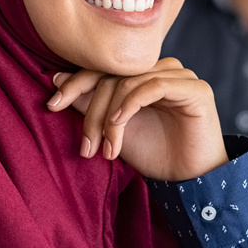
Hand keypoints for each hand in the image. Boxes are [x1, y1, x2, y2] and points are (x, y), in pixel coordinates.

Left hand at [47, 59, 228, 180]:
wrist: (189, 180)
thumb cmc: (154, 154)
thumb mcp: (112, 129)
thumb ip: (90, 104)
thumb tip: (57, 80)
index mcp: (142, 74)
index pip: (103, 67)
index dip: (75, 82)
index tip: (52, 105)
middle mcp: (161, 69)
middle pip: (112, 75)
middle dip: (92, 112)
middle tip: (86, 147)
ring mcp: (180, 76)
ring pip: (129, 82)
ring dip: (110, 118)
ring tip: (107, 149)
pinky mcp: (195, 89)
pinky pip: (154, 86)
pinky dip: (131, 104)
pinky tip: (119, 125)